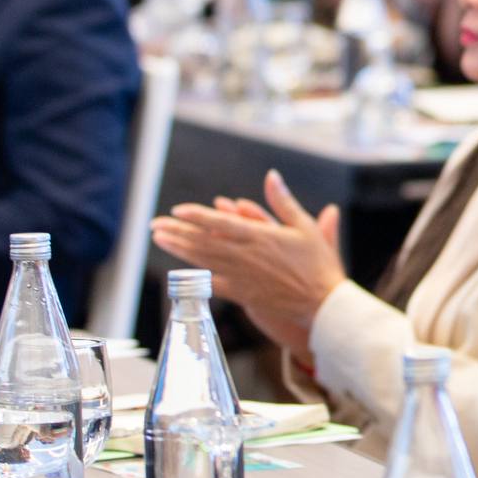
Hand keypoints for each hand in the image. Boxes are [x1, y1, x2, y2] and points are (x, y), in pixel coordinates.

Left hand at [148, 169, 344, 356]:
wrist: (322, 302)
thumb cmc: (318, 263)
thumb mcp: (304, 226)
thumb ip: (283, 201)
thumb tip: (272, 175)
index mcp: (260, 237)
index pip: (220, 224)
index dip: (197, 216)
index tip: (177, 211)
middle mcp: (246, 256)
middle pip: (203, 241)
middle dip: (177, 232)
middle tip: (155, 224)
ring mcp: (242, 276)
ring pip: (203, 260)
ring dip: (179, 249)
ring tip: (160, 240)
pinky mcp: (242, 294)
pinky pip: (213, 284)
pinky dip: (195, 277)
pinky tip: (178, 271)